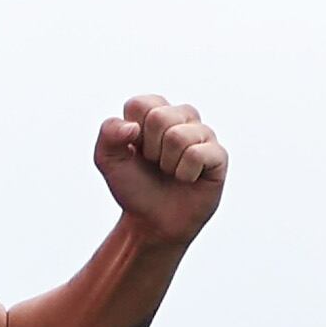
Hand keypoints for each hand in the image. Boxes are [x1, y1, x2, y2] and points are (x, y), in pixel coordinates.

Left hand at [94, 95, 225, 244]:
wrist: (152, 222)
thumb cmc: (134, 187)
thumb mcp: (107, 160)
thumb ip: (108, 133)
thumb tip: (132, 127)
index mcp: (155, 110)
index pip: (140, 104)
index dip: (132, 134)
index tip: (136, 151)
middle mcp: (181, 116)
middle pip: (159, 117)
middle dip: (150, 150)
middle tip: (155, 164)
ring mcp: (202, 134)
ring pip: (178, 136)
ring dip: (167, 164)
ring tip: (170, 172)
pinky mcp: (218, 155)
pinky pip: (197, 154)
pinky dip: (184, 174)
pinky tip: (187, 179)